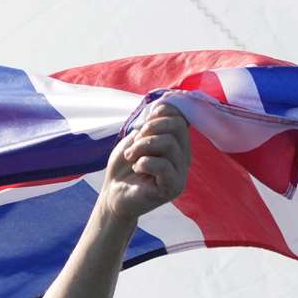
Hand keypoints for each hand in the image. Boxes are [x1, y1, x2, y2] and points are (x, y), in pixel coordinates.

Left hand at [98, 103, 189, 226]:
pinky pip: (162, 165)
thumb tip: (166, 103)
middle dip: (149, 130)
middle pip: (176, 126)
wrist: (113, 195)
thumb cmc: (125, 167)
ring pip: (168, 143)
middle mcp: (184, 157)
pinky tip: (137, 170)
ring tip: (131, 158)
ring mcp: (181, 173)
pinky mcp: (173, 188)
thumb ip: (152, 122)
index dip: (157, 115)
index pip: (179, 115)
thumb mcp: (136, 138)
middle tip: (134, 146)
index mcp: (178, 143)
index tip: (140, 129)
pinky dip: (143, 163)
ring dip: (142, 147)